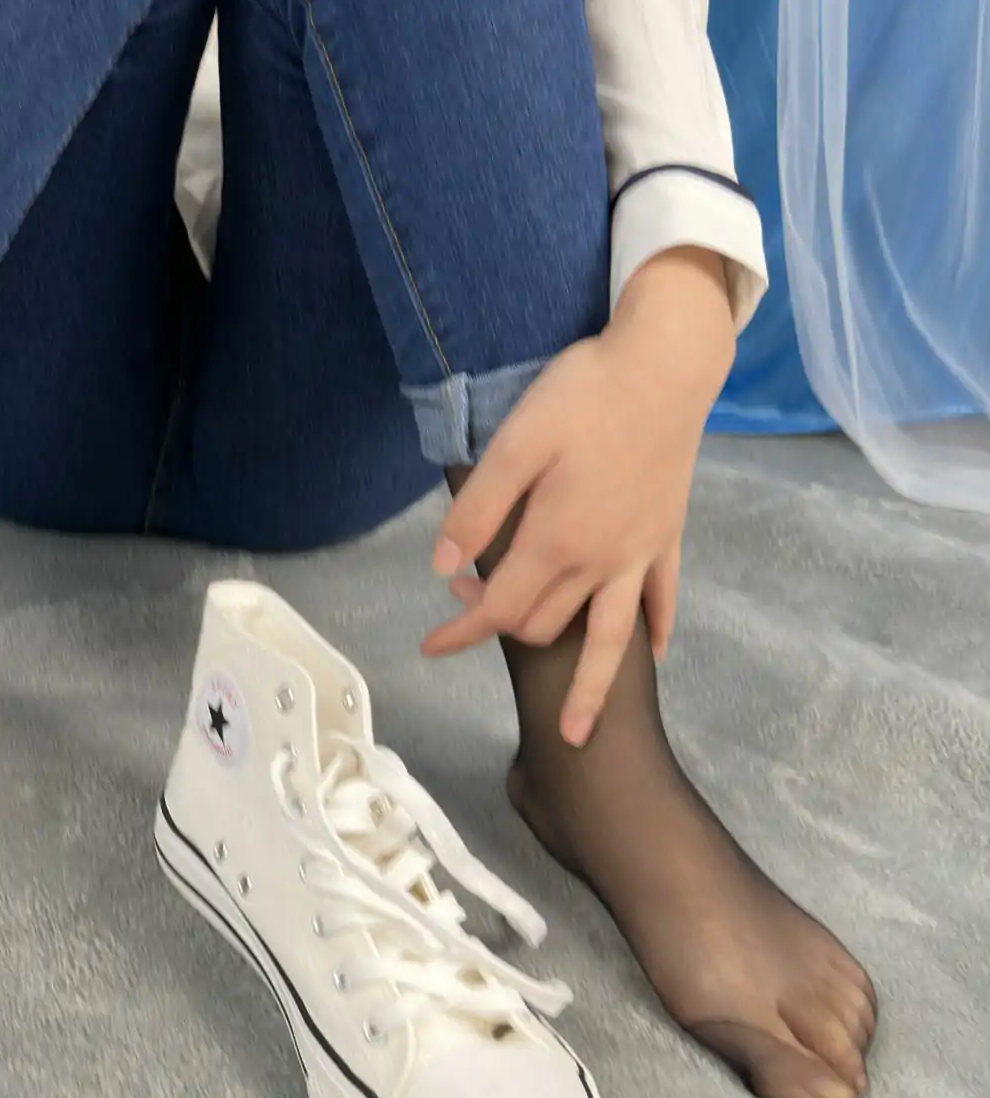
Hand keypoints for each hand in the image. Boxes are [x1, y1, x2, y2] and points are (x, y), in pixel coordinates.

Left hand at [420, 249, 735, 744]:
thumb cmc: (584, 395)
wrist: (667, 366)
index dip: (459, 633)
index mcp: (557, 542)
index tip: (429, 647)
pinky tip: (656, 655)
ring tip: (578, 731)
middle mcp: (602, 563)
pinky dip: (658, 633)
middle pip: (545, 625)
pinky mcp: (669, 537)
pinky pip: (665, 601)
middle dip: (503, 628)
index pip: (498, 610)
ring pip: (612, 641)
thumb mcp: (515, 442)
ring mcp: (641, 555)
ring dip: (591, 687)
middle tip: (469, 605)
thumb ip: (477, 511)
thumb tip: (444, 570)